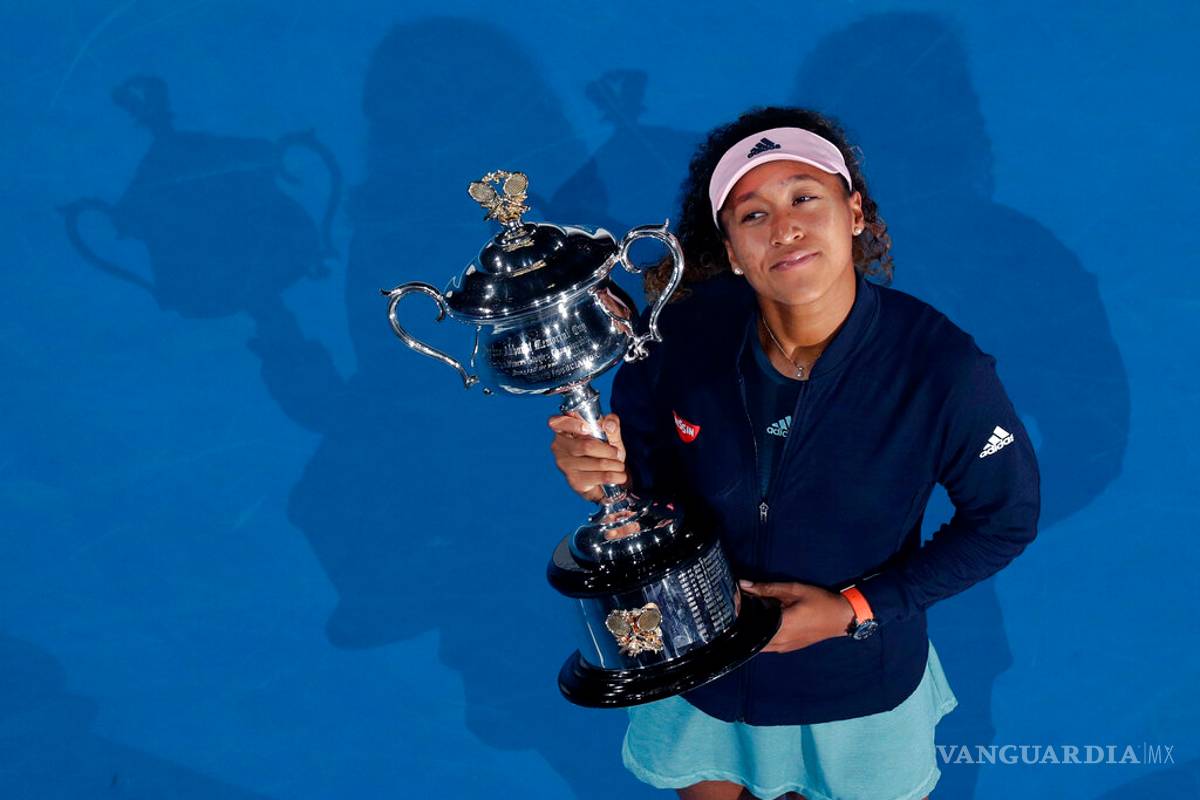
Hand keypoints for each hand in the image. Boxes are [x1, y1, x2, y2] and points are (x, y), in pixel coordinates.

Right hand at [548, 412, 626, 503]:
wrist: (608, 479)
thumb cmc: (604, 452)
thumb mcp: (610, 435)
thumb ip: (612, 424)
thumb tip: (609, 424)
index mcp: (564, 430)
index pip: (556, 422)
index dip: (571, 424)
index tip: (587, 428)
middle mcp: (559, 448)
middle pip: (586, 446)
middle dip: (608, 450)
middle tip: (617, 453)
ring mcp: (566, 466)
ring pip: (597, 462)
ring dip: (615, 464)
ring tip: (620, 465)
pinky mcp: (575, 482)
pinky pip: (601, 476)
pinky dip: (615, 475)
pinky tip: (619, 476)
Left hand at [738, 580, 854, 652]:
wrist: (840, 618)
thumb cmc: (819, 602)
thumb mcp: (794, 590)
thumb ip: (767, 588)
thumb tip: (744, 585)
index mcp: (781, 626)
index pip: (751, 626)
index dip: (738, 617)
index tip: (730, 606)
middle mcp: (780, 641)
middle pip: (751, 637)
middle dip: (742, 625)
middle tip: (734, 610)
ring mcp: (784, 647)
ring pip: (758, 644)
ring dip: (750, 633)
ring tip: (744, 617)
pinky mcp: (787, 648)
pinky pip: (767, 646)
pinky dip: (759, 637)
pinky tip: (757, 625)